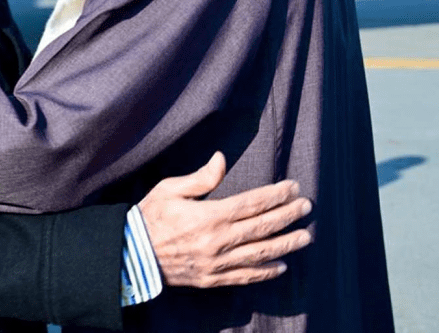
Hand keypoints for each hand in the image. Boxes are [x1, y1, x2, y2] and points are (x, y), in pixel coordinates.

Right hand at [139, 152, 312, 287]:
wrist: (131, 254)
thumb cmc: (149, 216)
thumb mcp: (170, 189)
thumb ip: (200, 177)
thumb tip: (222, 159)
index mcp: (209, 215)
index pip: (253, 203)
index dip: (277, 195)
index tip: (294, 188)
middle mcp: (218, 240)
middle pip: (263, 227)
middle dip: (288, 216)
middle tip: (306, 207)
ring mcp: (217, 262)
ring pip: (260, 253)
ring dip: (286, 244)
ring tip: (305, 237)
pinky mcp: (212, 278)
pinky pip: (245, 276)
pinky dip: (266, 272)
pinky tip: (281, 266)